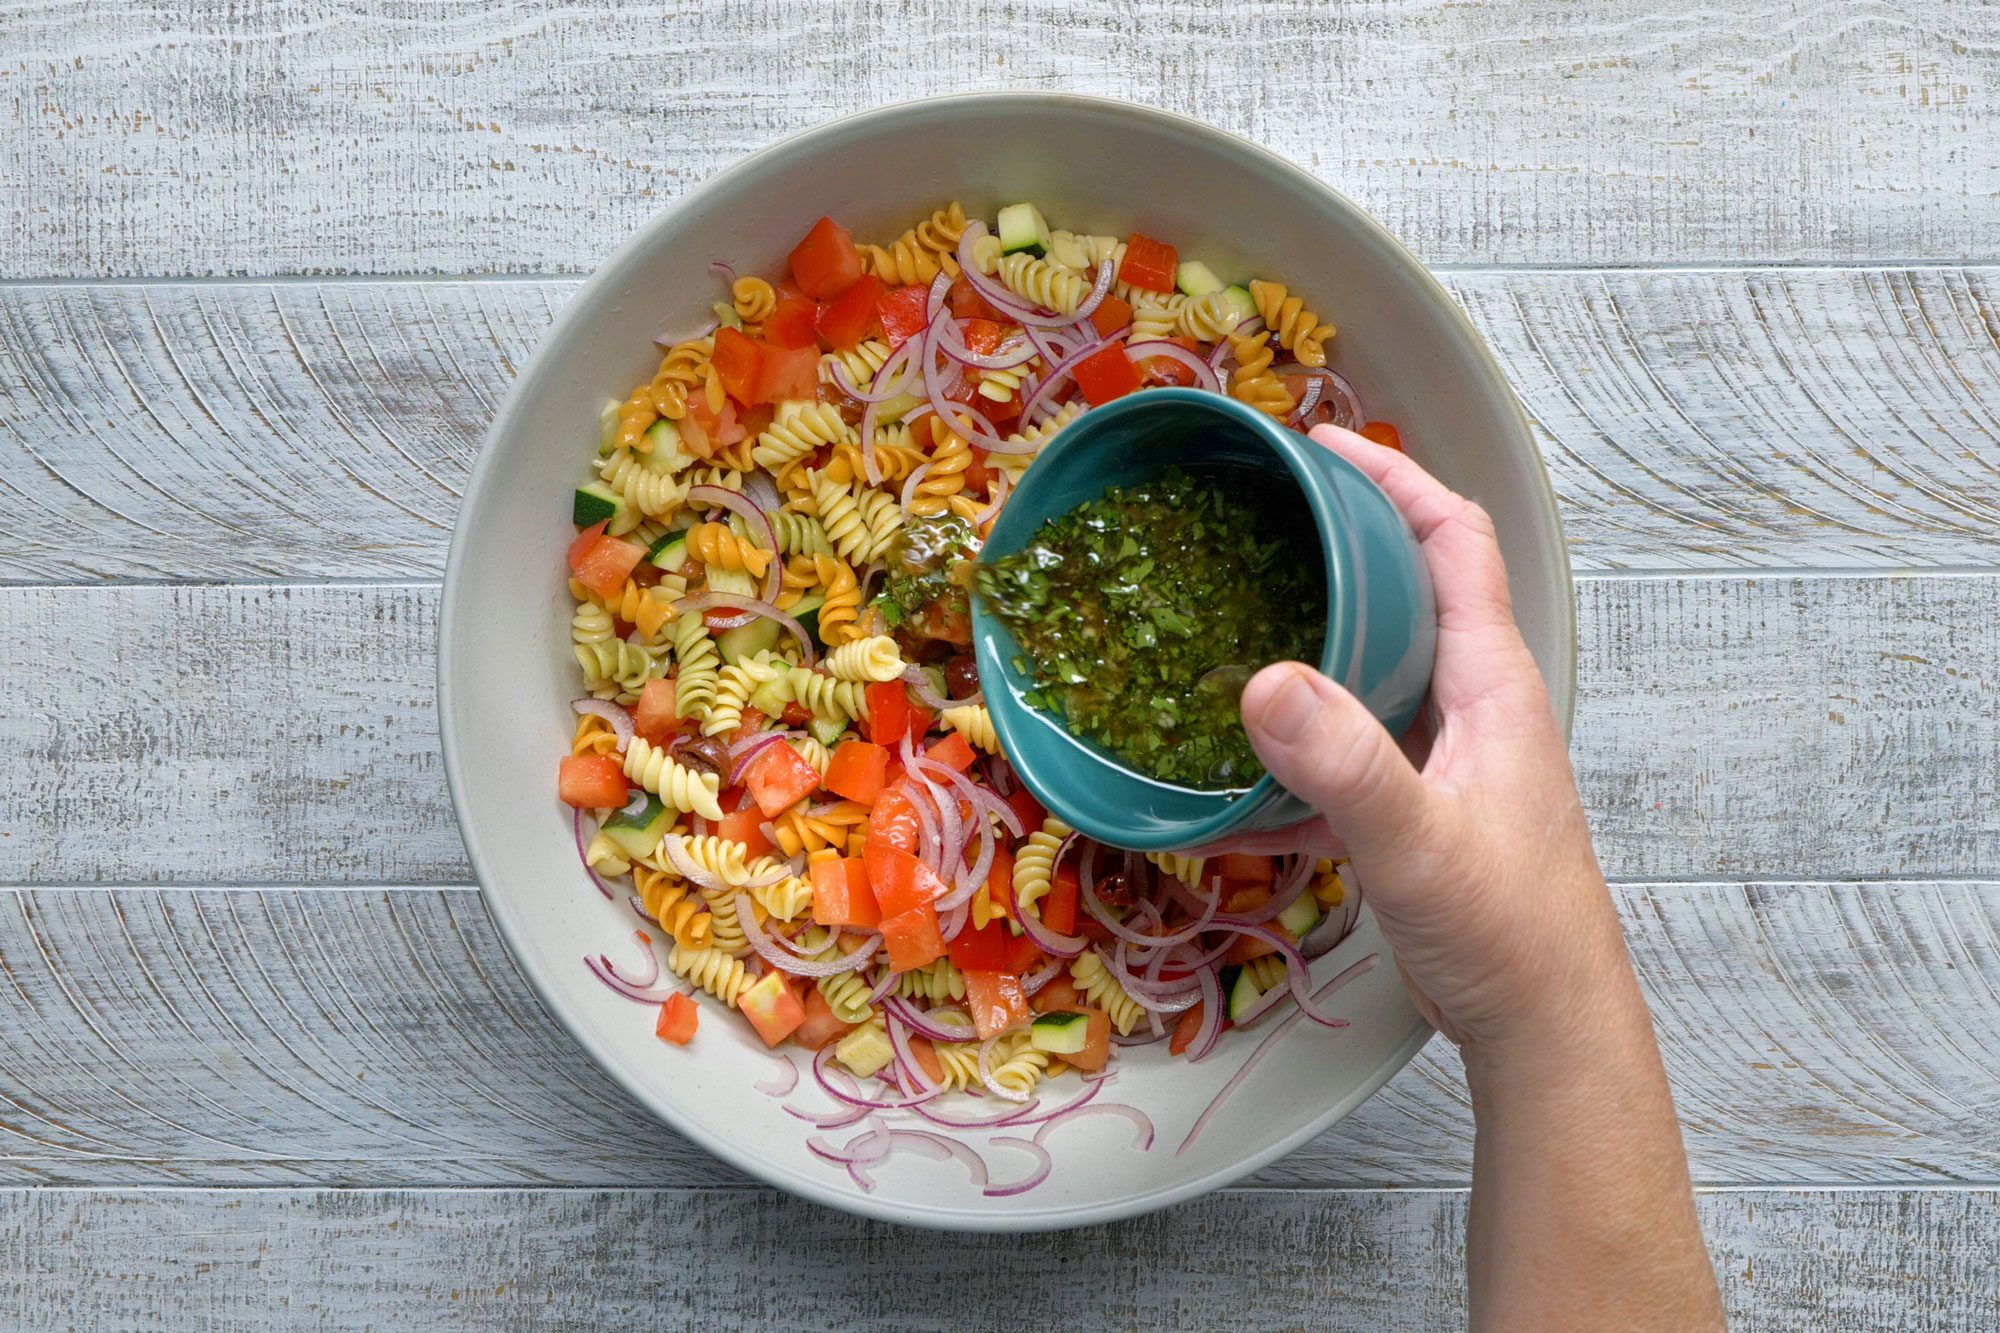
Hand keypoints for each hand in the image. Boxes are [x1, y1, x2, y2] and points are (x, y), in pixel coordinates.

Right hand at [1205, 425, 1624, 1052]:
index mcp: (1490, 682)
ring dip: (1312, 640)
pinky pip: (1348, 752)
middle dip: (1338, 544)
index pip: (1452, 539)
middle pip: (1408, 589)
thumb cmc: (1511, 932)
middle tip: (1255, 524)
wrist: (1544, 1026)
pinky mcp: (1417, 810)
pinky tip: (1230, 781)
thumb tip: (1264, 684)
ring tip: (1228, 625)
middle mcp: (1472, 703)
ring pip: (1374, 668)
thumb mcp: (1420, 842)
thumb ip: (1346, 766)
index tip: (1317, 449)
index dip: (1392, 480)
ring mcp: (1445, 757)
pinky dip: (1294, 750)